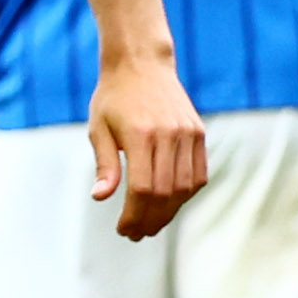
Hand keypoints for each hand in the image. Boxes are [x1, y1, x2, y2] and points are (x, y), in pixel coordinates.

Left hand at [85, 54, 204, 239]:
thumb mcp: (98, 128)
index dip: (134, 215)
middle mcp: (169, 134)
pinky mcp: (198, 133)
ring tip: (152, 223)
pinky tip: (169, 203)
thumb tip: (100, 197)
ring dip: (169, 212)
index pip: (143, 189)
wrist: (141, 63)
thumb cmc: (113, 98)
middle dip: (151, 220)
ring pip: (185, 187)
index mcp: (140, 134)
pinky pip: (198, 174)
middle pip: (165, 193)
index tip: (123, 229)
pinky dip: (186, 194)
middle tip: (137, 234)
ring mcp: (188, 133)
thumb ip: (104, 164)